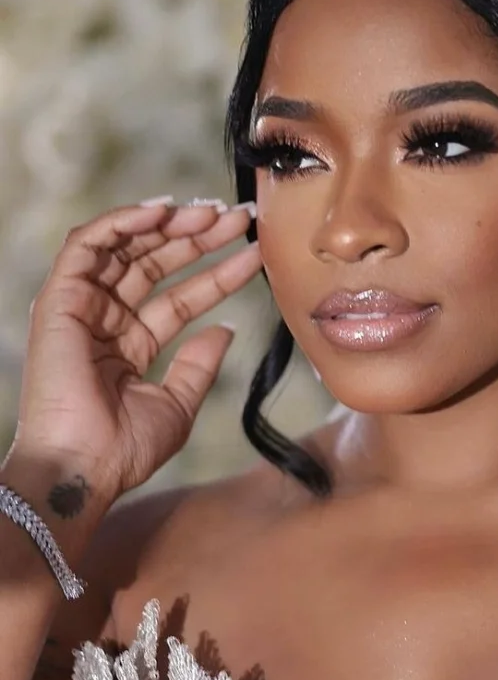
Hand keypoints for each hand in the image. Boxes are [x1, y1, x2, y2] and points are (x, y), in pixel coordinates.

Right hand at [8, 199, 262, 500]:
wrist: (86, 468)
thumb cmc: (125, 448)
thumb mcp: (178, 402)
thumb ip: (199, 363)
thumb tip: (225, 329)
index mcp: (131, 344)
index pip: (182, 297)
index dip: (218, 272)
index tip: (255, 251)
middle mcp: (106, 320)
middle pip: (157, 264)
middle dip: (199, 237)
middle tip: (239, 218)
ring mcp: (82, 308)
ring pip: (126, 248)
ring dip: (168, 224)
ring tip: (211, 212)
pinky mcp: (60, 300)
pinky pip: (86, 247)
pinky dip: (121, 222)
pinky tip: (161, 211)